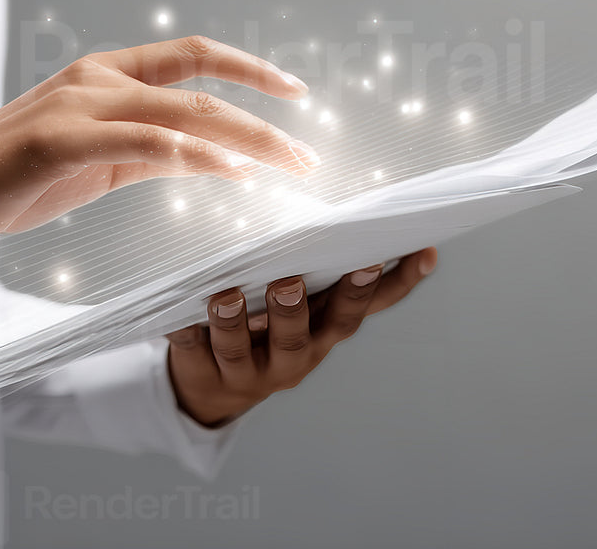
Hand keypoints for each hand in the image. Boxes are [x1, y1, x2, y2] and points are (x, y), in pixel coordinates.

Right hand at [0, 36, 318, 281]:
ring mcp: (74, 105)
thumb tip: (206, 156)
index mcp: (100, 76)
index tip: (296, 91)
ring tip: (289, 167)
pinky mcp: (56, 141)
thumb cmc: (1, 185)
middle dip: (265, 118)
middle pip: (201, 84)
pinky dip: (194, 155)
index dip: (249, 68)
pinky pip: (143, 142)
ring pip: (184, 111)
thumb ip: (142, 151)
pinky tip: (229, 172)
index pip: (191, 56)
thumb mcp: (87, 163)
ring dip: (246, 140)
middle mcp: (93, 78)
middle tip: (309, 153)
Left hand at [165, 247, 438, 427]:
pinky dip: (185, 335)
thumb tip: (350, 208)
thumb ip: (323, 269)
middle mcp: (293, 357)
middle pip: (301, 337)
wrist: (216, 388)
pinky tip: (177, 319)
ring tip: (225, 298)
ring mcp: (248, 371)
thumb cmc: (270, 325)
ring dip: (234, 324)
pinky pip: (192, 353)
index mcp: (324, 332)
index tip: (419, 252)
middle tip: (289, 284)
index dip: (394, 285)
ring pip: (241, 350)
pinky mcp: (205, 373)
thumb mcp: (307, 303)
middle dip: (296, 312)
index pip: (365, 310)